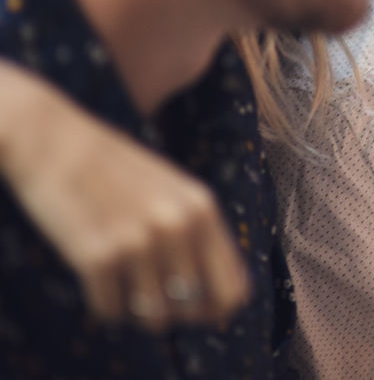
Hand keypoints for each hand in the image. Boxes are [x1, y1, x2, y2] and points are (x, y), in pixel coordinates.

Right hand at [0, 71, 249, 329]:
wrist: (55, 143)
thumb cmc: (115, 170)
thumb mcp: (172, 193)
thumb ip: (197, 235)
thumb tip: (217, 298)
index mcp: (203, 209)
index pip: (233, 288)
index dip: (217, 310)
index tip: (199, 313)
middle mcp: (179, 226)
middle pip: (193, 309)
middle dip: (174, 312)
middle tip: (150, 293)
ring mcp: (139, 241)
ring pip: (152, 316)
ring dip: (137, 308)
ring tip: (123, 282)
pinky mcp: (97, 255)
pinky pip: (111, 310)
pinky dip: (104, 303)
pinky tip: (96, 276)